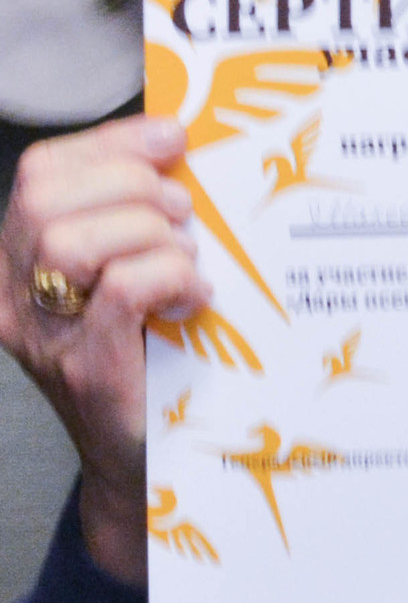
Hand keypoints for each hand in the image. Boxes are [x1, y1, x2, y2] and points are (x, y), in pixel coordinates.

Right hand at [0, 119, 209, 586]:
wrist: (149, 463)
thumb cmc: (151, 356)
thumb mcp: (134, 269)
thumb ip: (139, 215)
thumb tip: (179, 143)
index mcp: (19, 260)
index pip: (41, 171)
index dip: (110, 142)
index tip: (172, 139)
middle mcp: (13, 297)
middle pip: (46, 198)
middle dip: (132, 186)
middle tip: (184, 216)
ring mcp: (42, 336)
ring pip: (71, 240)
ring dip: (150, 234)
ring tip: (187, 259)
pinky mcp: (85, 369)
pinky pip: (120, 290)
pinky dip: (170, 278)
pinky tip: (195, 298)